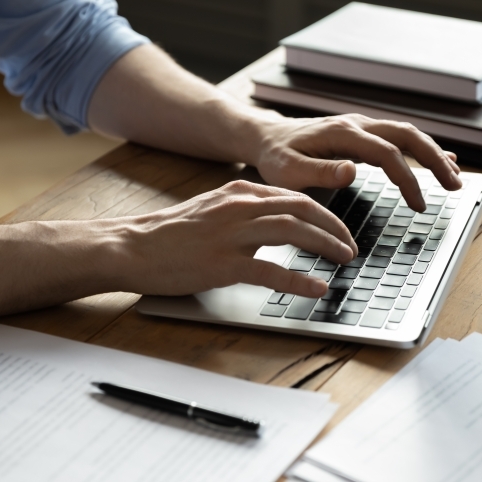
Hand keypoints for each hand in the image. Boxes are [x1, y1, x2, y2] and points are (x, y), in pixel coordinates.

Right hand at [114, 180, 357, 297]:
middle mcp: (240, 208)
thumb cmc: (169, 234)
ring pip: (293, 232)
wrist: (131, 246)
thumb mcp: (211, 209)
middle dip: (334, 227)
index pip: (295, 197)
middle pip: (303, 210)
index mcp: (239, 193)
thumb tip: (277, 222)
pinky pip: (271, 271)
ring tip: (344, 260)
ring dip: (326, 246)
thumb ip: (244, 212)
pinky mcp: (222, 264)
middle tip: (350, 246)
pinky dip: (299, 280)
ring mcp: (232, 235)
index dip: (325, 213)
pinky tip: (317, 288)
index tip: (339, 229)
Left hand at [251, 114, 461, 211]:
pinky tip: (443, 159)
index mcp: (341, 133)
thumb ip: (320, 172)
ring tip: (454, 178)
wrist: (266, 137)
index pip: (387, 153)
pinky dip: (422, 149)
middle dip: (435, 160)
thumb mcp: (288, 171)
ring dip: (433, 154)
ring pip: (407, 134)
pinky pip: (399, 138)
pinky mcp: (362, 133)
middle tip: (455, 186)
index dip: (407, 178)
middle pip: (408, 135)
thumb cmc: (275, 158)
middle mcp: (356, 124)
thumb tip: (352, 171)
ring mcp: (361, 126)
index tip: (419, 205)